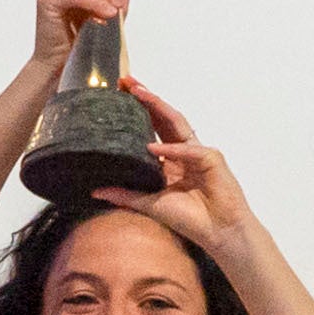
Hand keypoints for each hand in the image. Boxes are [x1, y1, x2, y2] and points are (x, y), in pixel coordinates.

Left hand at [95, 79, 255, 253]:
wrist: (218, 233)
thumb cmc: (190, 219)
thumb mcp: (149, 203)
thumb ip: (124, 194)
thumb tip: (95, 191)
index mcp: (170, 159)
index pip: (152, 127)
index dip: (137, 111)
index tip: (118, 94)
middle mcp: (184, 151)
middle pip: (163, 117)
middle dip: (146, 97)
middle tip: (126, 81)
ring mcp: (198, 152)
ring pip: (177, 122)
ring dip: (158, 106)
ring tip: (139, 93)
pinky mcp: (212, 158)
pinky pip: (188, 150)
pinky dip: (171, 149)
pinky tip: (153, 148)